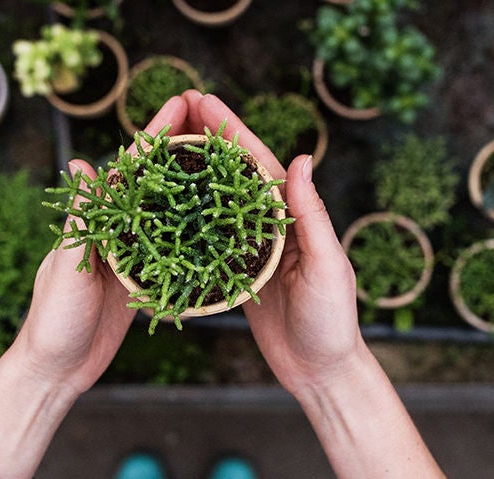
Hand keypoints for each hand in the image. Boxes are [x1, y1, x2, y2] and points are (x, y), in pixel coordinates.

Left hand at [13, 96, 192, 395]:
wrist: (55, 368)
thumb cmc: (53, 319)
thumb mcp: (67, 268)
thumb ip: (82, 223)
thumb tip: (81, 165)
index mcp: (94, 223)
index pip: (128, 171)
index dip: (154, 137)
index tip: (179, 105)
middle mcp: (114, 233)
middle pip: (152, 185)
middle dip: (178, 152)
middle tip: (211, 124)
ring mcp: (129, 256)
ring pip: (165, 215)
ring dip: (189, 190)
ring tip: (222, 166)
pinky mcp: (139, 282)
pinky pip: (169, 252)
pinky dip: (188, 236)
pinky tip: (212, 225)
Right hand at [180, 91, 361, 395]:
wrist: (320, 369)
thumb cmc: (332, 321)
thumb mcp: (326, 266)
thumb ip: (311, 215)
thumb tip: (300, 158)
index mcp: (293, 216)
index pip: (259, 164)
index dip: (231, 130)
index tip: (203, 100)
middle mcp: (271, 225)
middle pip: (233, 174)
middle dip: (206, 140)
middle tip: (174, 109)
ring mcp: (252, 247)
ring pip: (217, 201)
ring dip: (193, 173)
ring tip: (162, 148)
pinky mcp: (237, 271)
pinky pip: (209, 237)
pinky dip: (190, 218)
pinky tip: (166, 208)